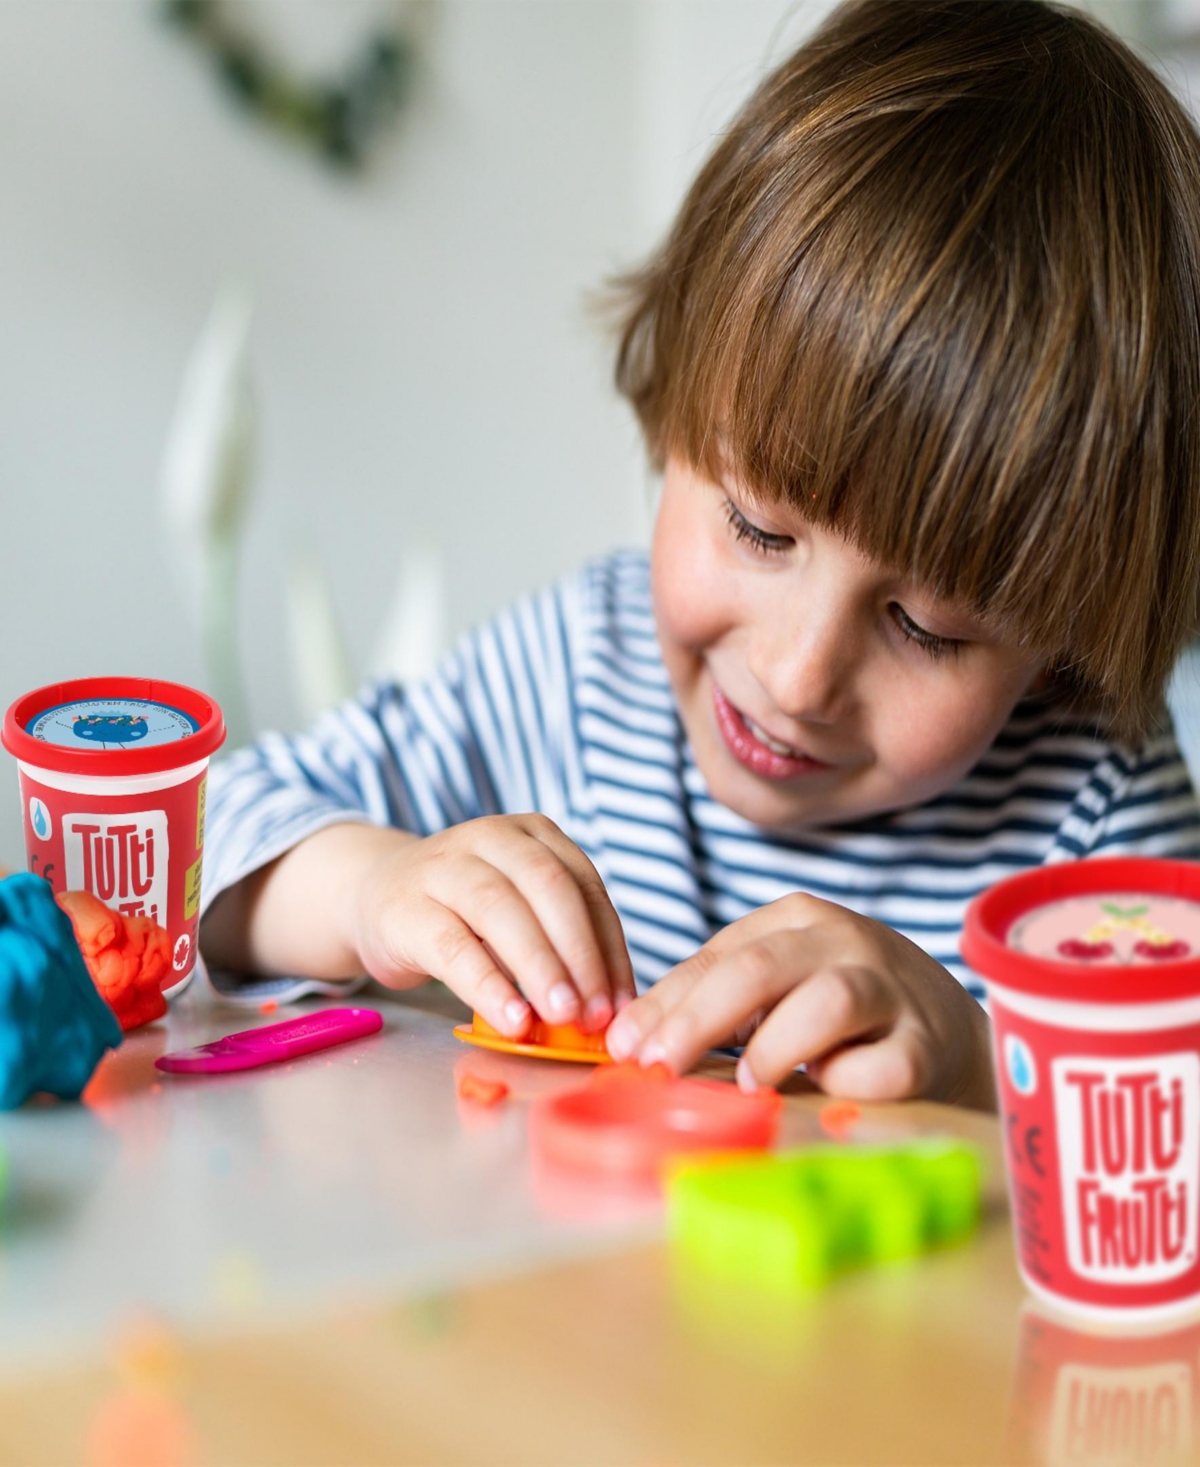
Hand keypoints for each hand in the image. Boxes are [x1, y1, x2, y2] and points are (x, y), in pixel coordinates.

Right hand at [351, 815, 635, 1039]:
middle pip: (549, 888)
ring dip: (540, 967)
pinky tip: (513, 1019)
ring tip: (562, 1016)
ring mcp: (443, 866)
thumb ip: (561, 945)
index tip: (623, 1002)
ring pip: (501, 910)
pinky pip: (453, 947)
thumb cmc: (464, 911)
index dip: (609, 946)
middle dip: (580, 954)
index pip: (584, 886)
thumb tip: (611, 1007)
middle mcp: (491, 836)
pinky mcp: (404, 908)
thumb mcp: (520, 911)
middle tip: (596, 1012)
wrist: (374, 893)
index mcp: (533, 833)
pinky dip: (488, 986)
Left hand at [604, 893, 993, 1107]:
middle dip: (695, 1021)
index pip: (717, 956)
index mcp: (800, 920)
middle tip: (657, 1067)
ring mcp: (892, 991)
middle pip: (759, 970)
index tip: (622, 1047)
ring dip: (774, 1047)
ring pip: (825, 1002)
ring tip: (750, 1081)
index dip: (664, 1003)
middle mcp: (846, 942)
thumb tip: (631, 1042)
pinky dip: (846, 1083)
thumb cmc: (845, 1015)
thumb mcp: (781, 987)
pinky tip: (829, 1094)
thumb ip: (715, 1004)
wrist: (954, 1037)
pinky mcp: (928, 1047)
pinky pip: (881, 1066)